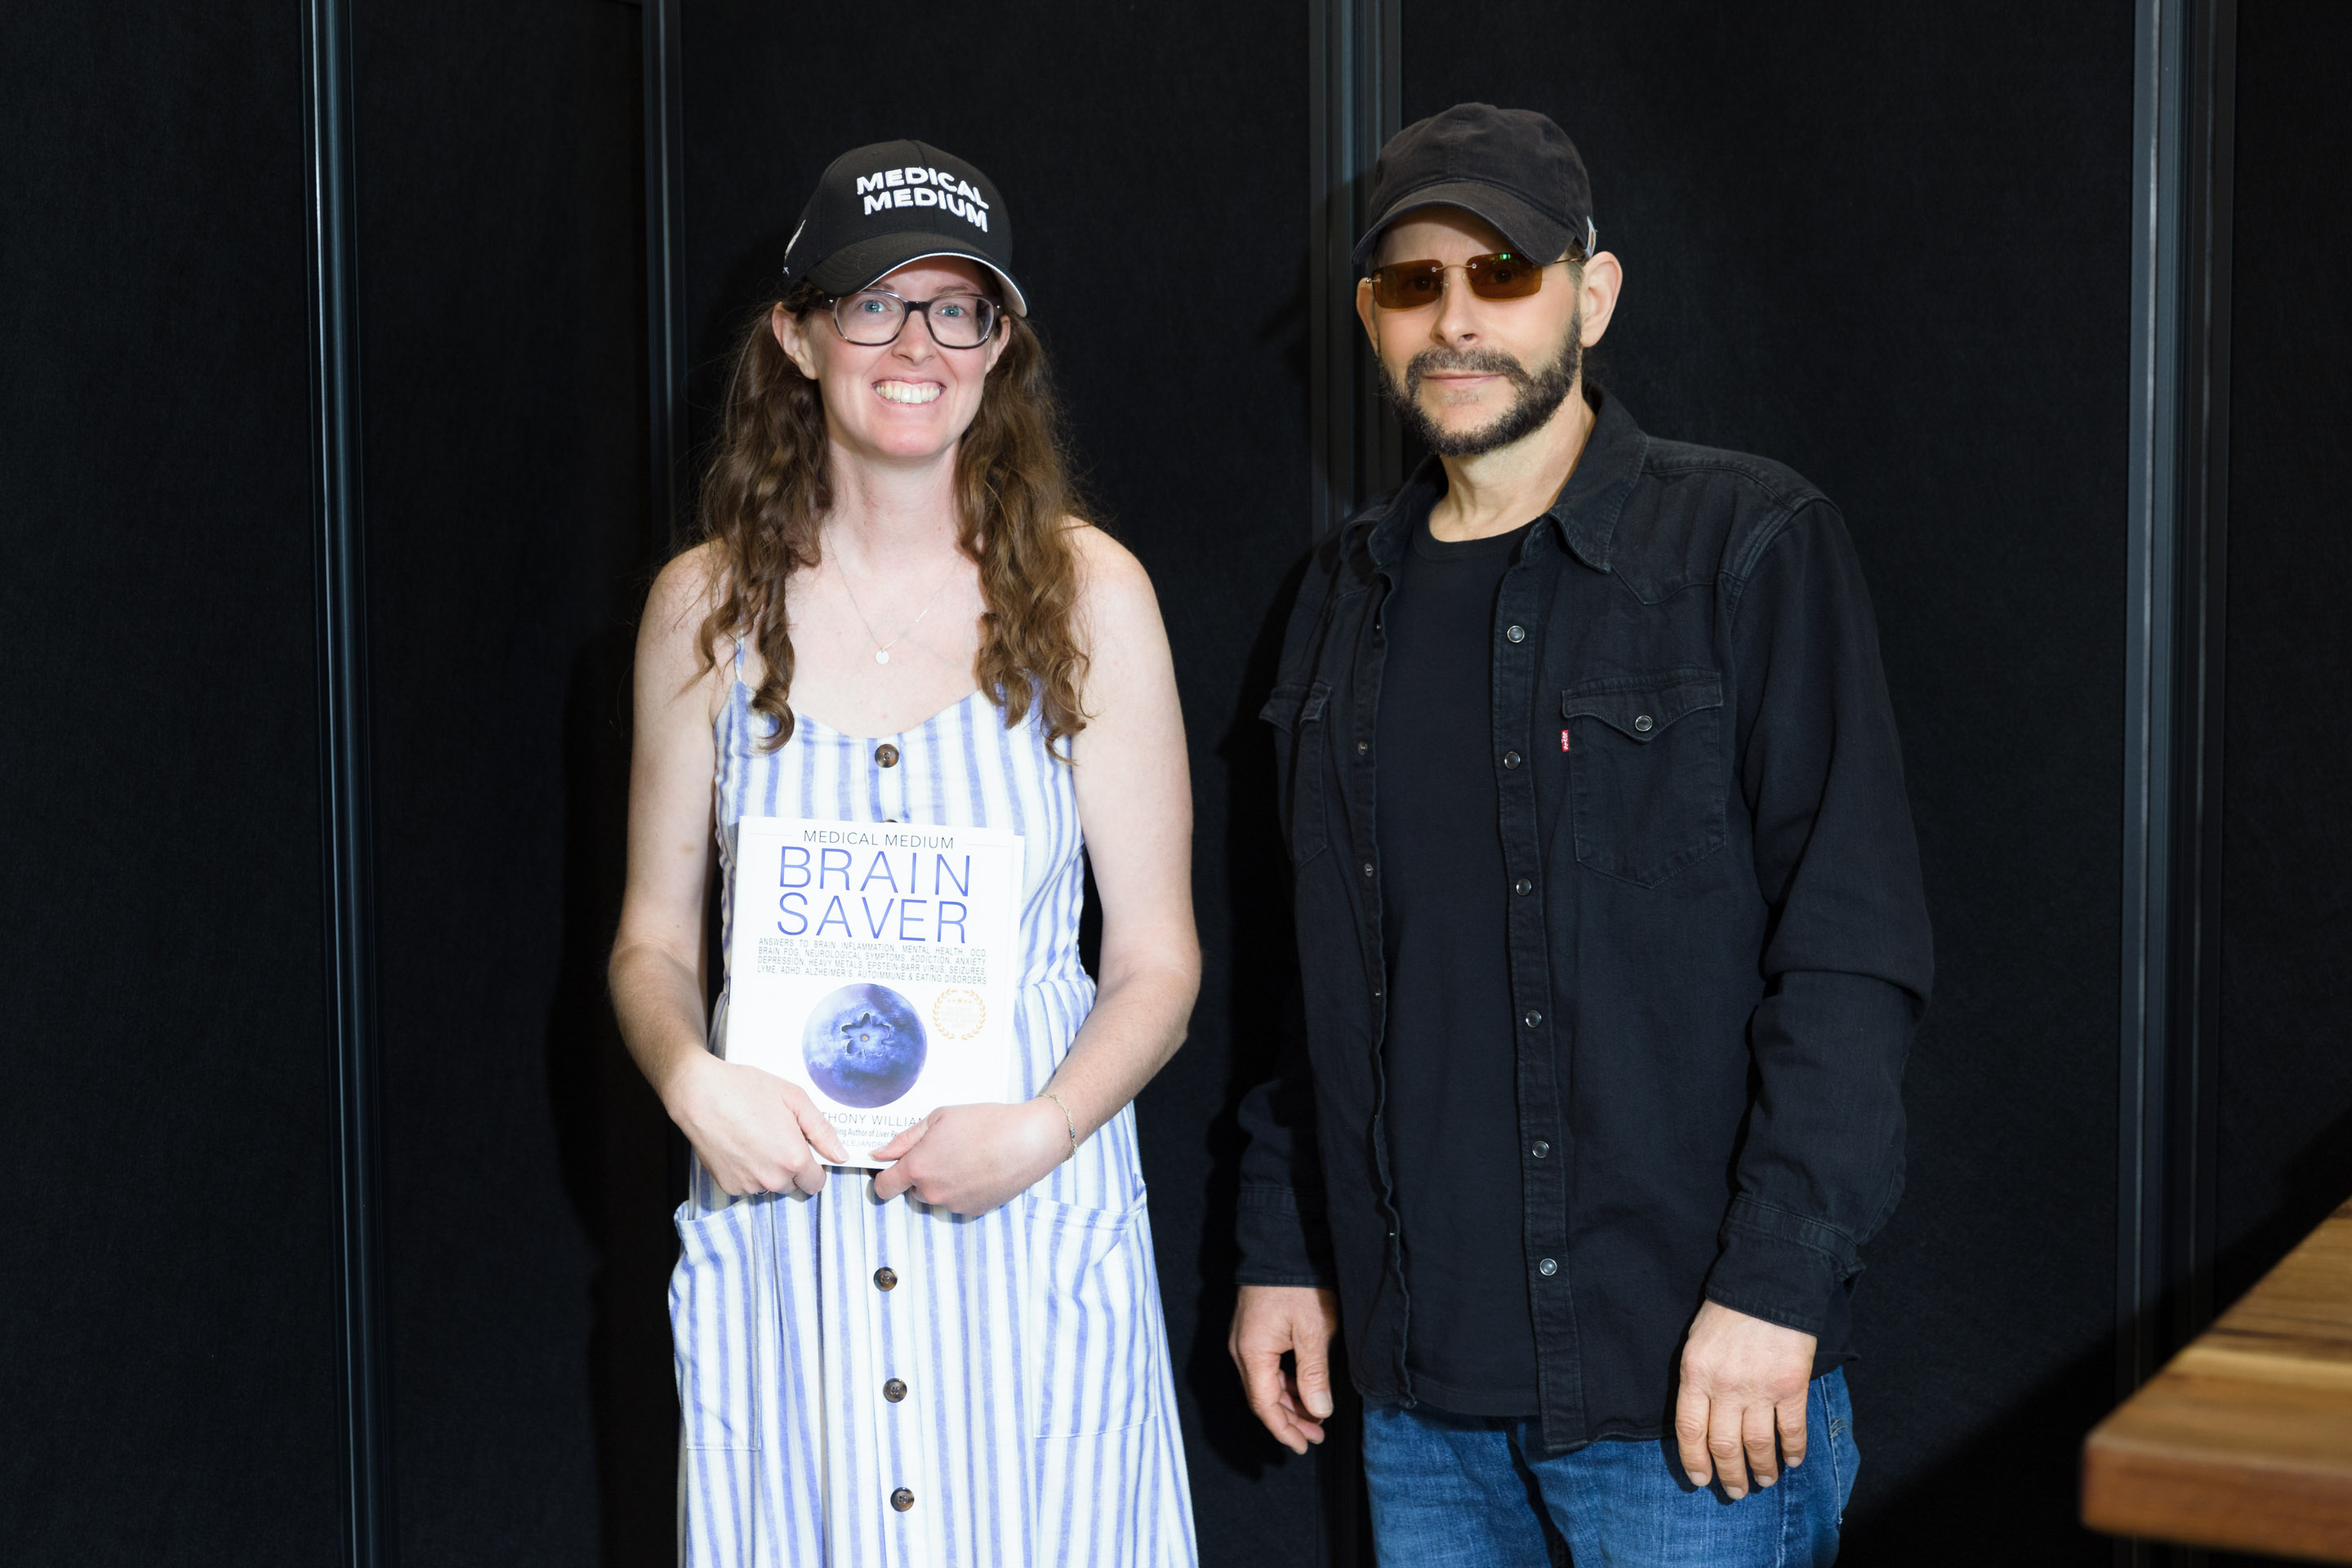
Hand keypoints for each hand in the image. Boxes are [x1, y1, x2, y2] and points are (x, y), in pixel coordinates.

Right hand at [666, 1055, 847, 1196]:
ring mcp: (748, 1185)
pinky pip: (747, 1184)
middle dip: (790, 1167)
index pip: (816, 1183)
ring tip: (755, 1138)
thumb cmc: (747, 1090)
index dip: (814, 1167)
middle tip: (776, 1137)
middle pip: (793, 1185)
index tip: (803, 1149)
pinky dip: (747, 1171)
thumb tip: (840, 1155)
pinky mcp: (728, 1185)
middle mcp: (772, 1179)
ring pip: (769, 1185)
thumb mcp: (794, 1099)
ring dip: (768, 1170)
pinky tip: (739, 1146)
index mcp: (794, 1159)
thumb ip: (822, 1130)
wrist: (699, 1094)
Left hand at [868, 1099, 1068, 1214]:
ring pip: (936, 1196)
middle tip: (943, 1150)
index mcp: (918, 1168)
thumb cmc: (984, 1122)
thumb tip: (878, 1154)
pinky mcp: (973, 1211)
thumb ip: (904, 1139)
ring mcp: (953, 1205)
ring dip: (942, 1182)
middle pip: (912, 1190)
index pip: (883, 1188)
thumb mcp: (939, 1118)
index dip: (884, 1177)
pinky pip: (956, 1201)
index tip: (892, 1167)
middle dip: (920, 1174)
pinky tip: (979, 1169)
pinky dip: (962, 1189)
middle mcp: (932, 1193)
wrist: (1028, 1141)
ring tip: (966, 1157)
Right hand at [1228, 1284, 1340, 1454]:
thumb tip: (1318, 1411)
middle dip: (1289, 1420)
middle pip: (1262, 1397)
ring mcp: (1245, 1338)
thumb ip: (1314, 1374)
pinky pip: (1265, 1366)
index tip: (1304, 1446)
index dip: (1285, 1430)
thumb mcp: (1313, 1330)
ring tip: (1315, 1416)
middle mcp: (1241, 1349)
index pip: (1264, 1405)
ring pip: (1265, 1383)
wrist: (1282, 1242)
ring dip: (1289, 1402)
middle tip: (1316, 1436)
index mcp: (1252, 1353)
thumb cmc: (1298, 1284)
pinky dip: (1284, 1382)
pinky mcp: (1253, 1328)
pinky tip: (1303, 1387)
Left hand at [1674, 1300, 1818, 1498]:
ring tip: (1764, 1481)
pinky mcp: (1790, 1386)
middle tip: (1735, 1491)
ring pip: (1757, 1444)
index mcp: (1695, 1373)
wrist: (1768, 1283)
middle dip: (1729, 1475)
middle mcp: (1725, 1386)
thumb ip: (1698, 1380)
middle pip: (1724, 1445)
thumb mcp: (1697, 1342)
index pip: (1690, 1430)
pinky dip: (1793, 1450)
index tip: (1700, 1479)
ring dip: (1761, 1469)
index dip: (1694, 1460)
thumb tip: (1703, 1419)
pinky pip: (1791, 1429)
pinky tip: (1792, 1461)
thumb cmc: (1728, 1311)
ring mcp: (1760, 1388)